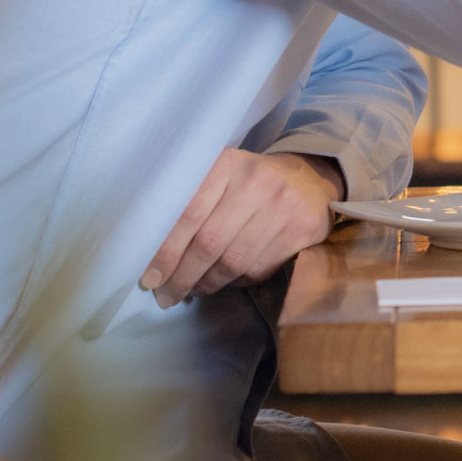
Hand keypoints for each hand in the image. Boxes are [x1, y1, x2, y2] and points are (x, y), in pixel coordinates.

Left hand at [140, 149, 344, 307]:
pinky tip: (226, 281)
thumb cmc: (251, 183)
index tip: (149, 278)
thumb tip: (155, 256)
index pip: (188, 214)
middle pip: (209, 243)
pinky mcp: (302, 231)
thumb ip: (191, 202)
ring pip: (233, 262)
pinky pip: (258, 270)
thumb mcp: (222, 177)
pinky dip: (236, 282)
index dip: (166, 251)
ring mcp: (283, 207)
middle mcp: (256, 182)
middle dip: (182, 276)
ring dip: (207, 284)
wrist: (312, 180)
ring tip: (193, 290)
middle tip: (165, 296)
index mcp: (227, 164)